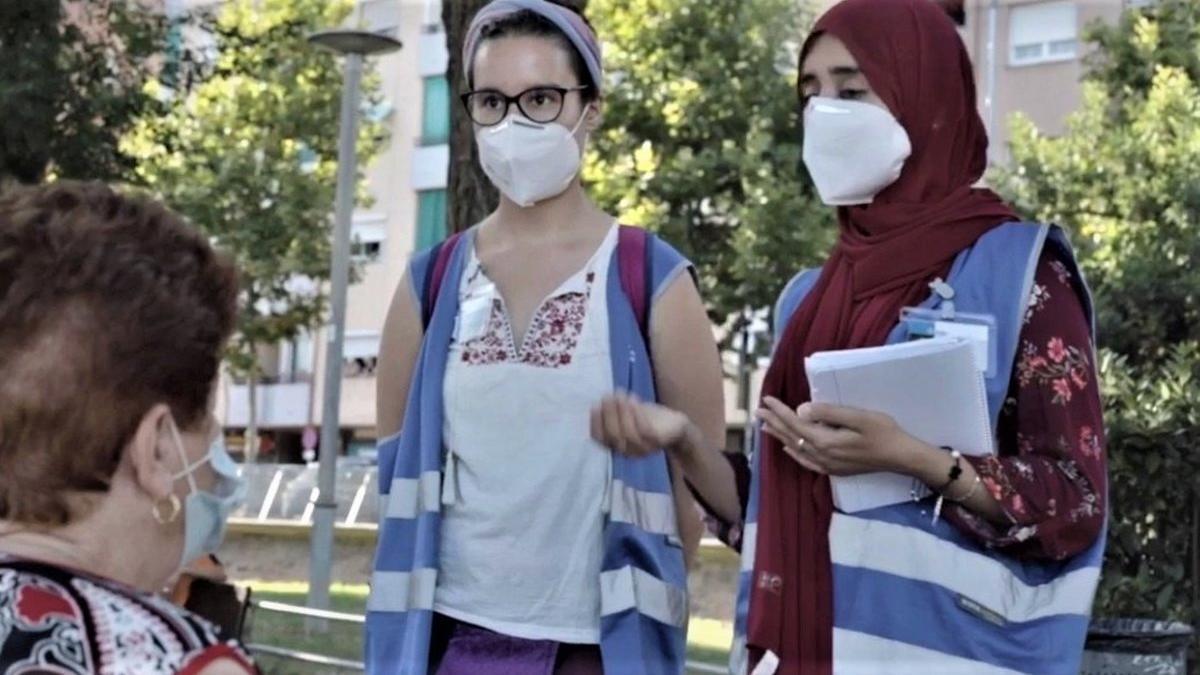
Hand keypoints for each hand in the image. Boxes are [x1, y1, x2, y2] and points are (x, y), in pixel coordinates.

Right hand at [591, 392, 690, 457]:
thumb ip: (615, 413)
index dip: (595, 422)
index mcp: (616, 446)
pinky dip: (637, 414)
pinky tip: (633, 399)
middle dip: (609, 414)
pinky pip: (644, 430)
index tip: (596, 405)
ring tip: (621, 394)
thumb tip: (599, 401)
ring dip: (622, 411)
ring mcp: (643, 449)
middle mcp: (627, 451)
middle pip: (613, 435)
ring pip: (628, 433)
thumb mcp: (629, 415)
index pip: (599, 438)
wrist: (676, 426)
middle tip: (608, 396)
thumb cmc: (648, 419)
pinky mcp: (657, 442)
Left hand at [757, 397, 930, 476]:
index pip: (795, 423)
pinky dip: (793, 453)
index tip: (766, 399)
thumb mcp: (858, 416)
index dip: (779, 411)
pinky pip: (806, 461)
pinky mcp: (833, 469)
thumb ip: (828, 413)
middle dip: (774, 422)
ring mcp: (827, 464)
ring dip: (779, 436)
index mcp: (825, 441)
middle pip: (791, 436)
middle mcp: (821, 455)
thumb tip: (800, 410)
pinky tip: (787, 448)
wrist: (900, 456)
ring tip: (765, 426)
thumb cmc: (883, 431)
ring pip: (795, 448)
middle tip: (758, 411)